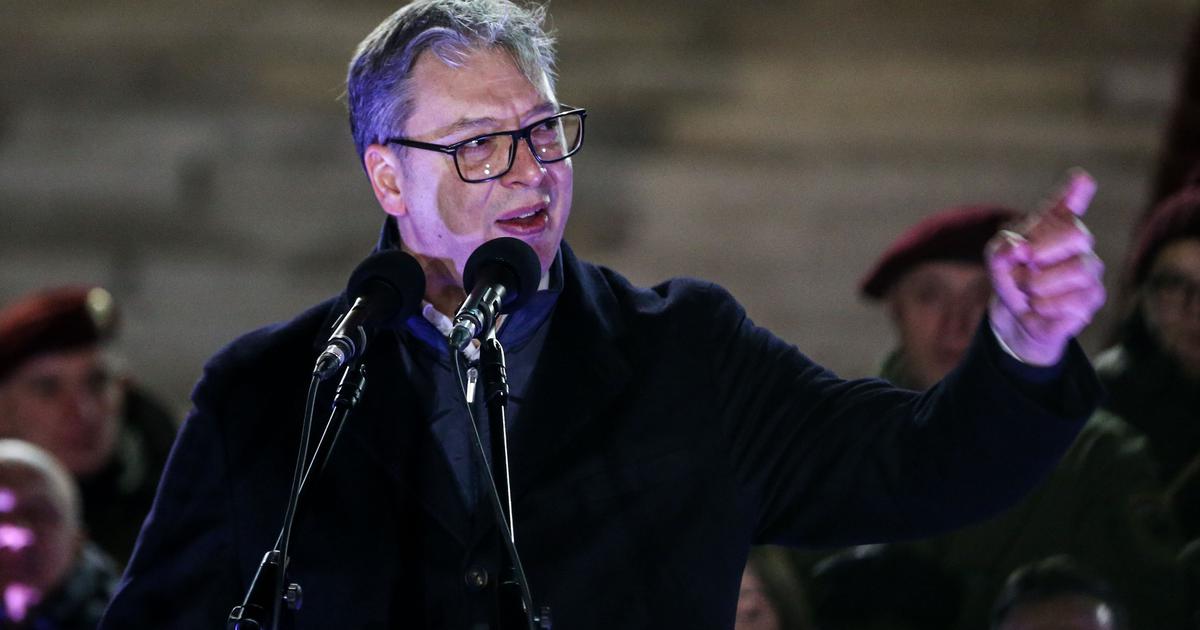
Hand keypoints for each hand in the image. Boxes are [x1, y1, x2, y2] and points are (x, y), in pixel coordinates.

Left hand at [986, 169, 1106, 365]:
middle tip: (1024, 266)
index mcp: (1052, 224)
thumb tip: (1019, 248)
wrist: (1017, 318)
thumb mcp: (996, 262)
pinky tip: (1040, 305)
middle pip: (1078, 234)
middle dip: (1044, 252)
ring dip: (1040, 283)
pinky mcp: (1093, 296)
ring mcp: (1090, 268)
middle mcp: (1077, 241)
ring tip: (1029, 290)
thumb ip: (1001, 250)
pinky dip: (1045, 305)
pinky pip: (1073, 299)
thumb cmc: (1011, 279)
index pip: (1067, 203)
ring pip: (1077, 269)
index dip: (1075, 191)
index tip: (1081, 178)